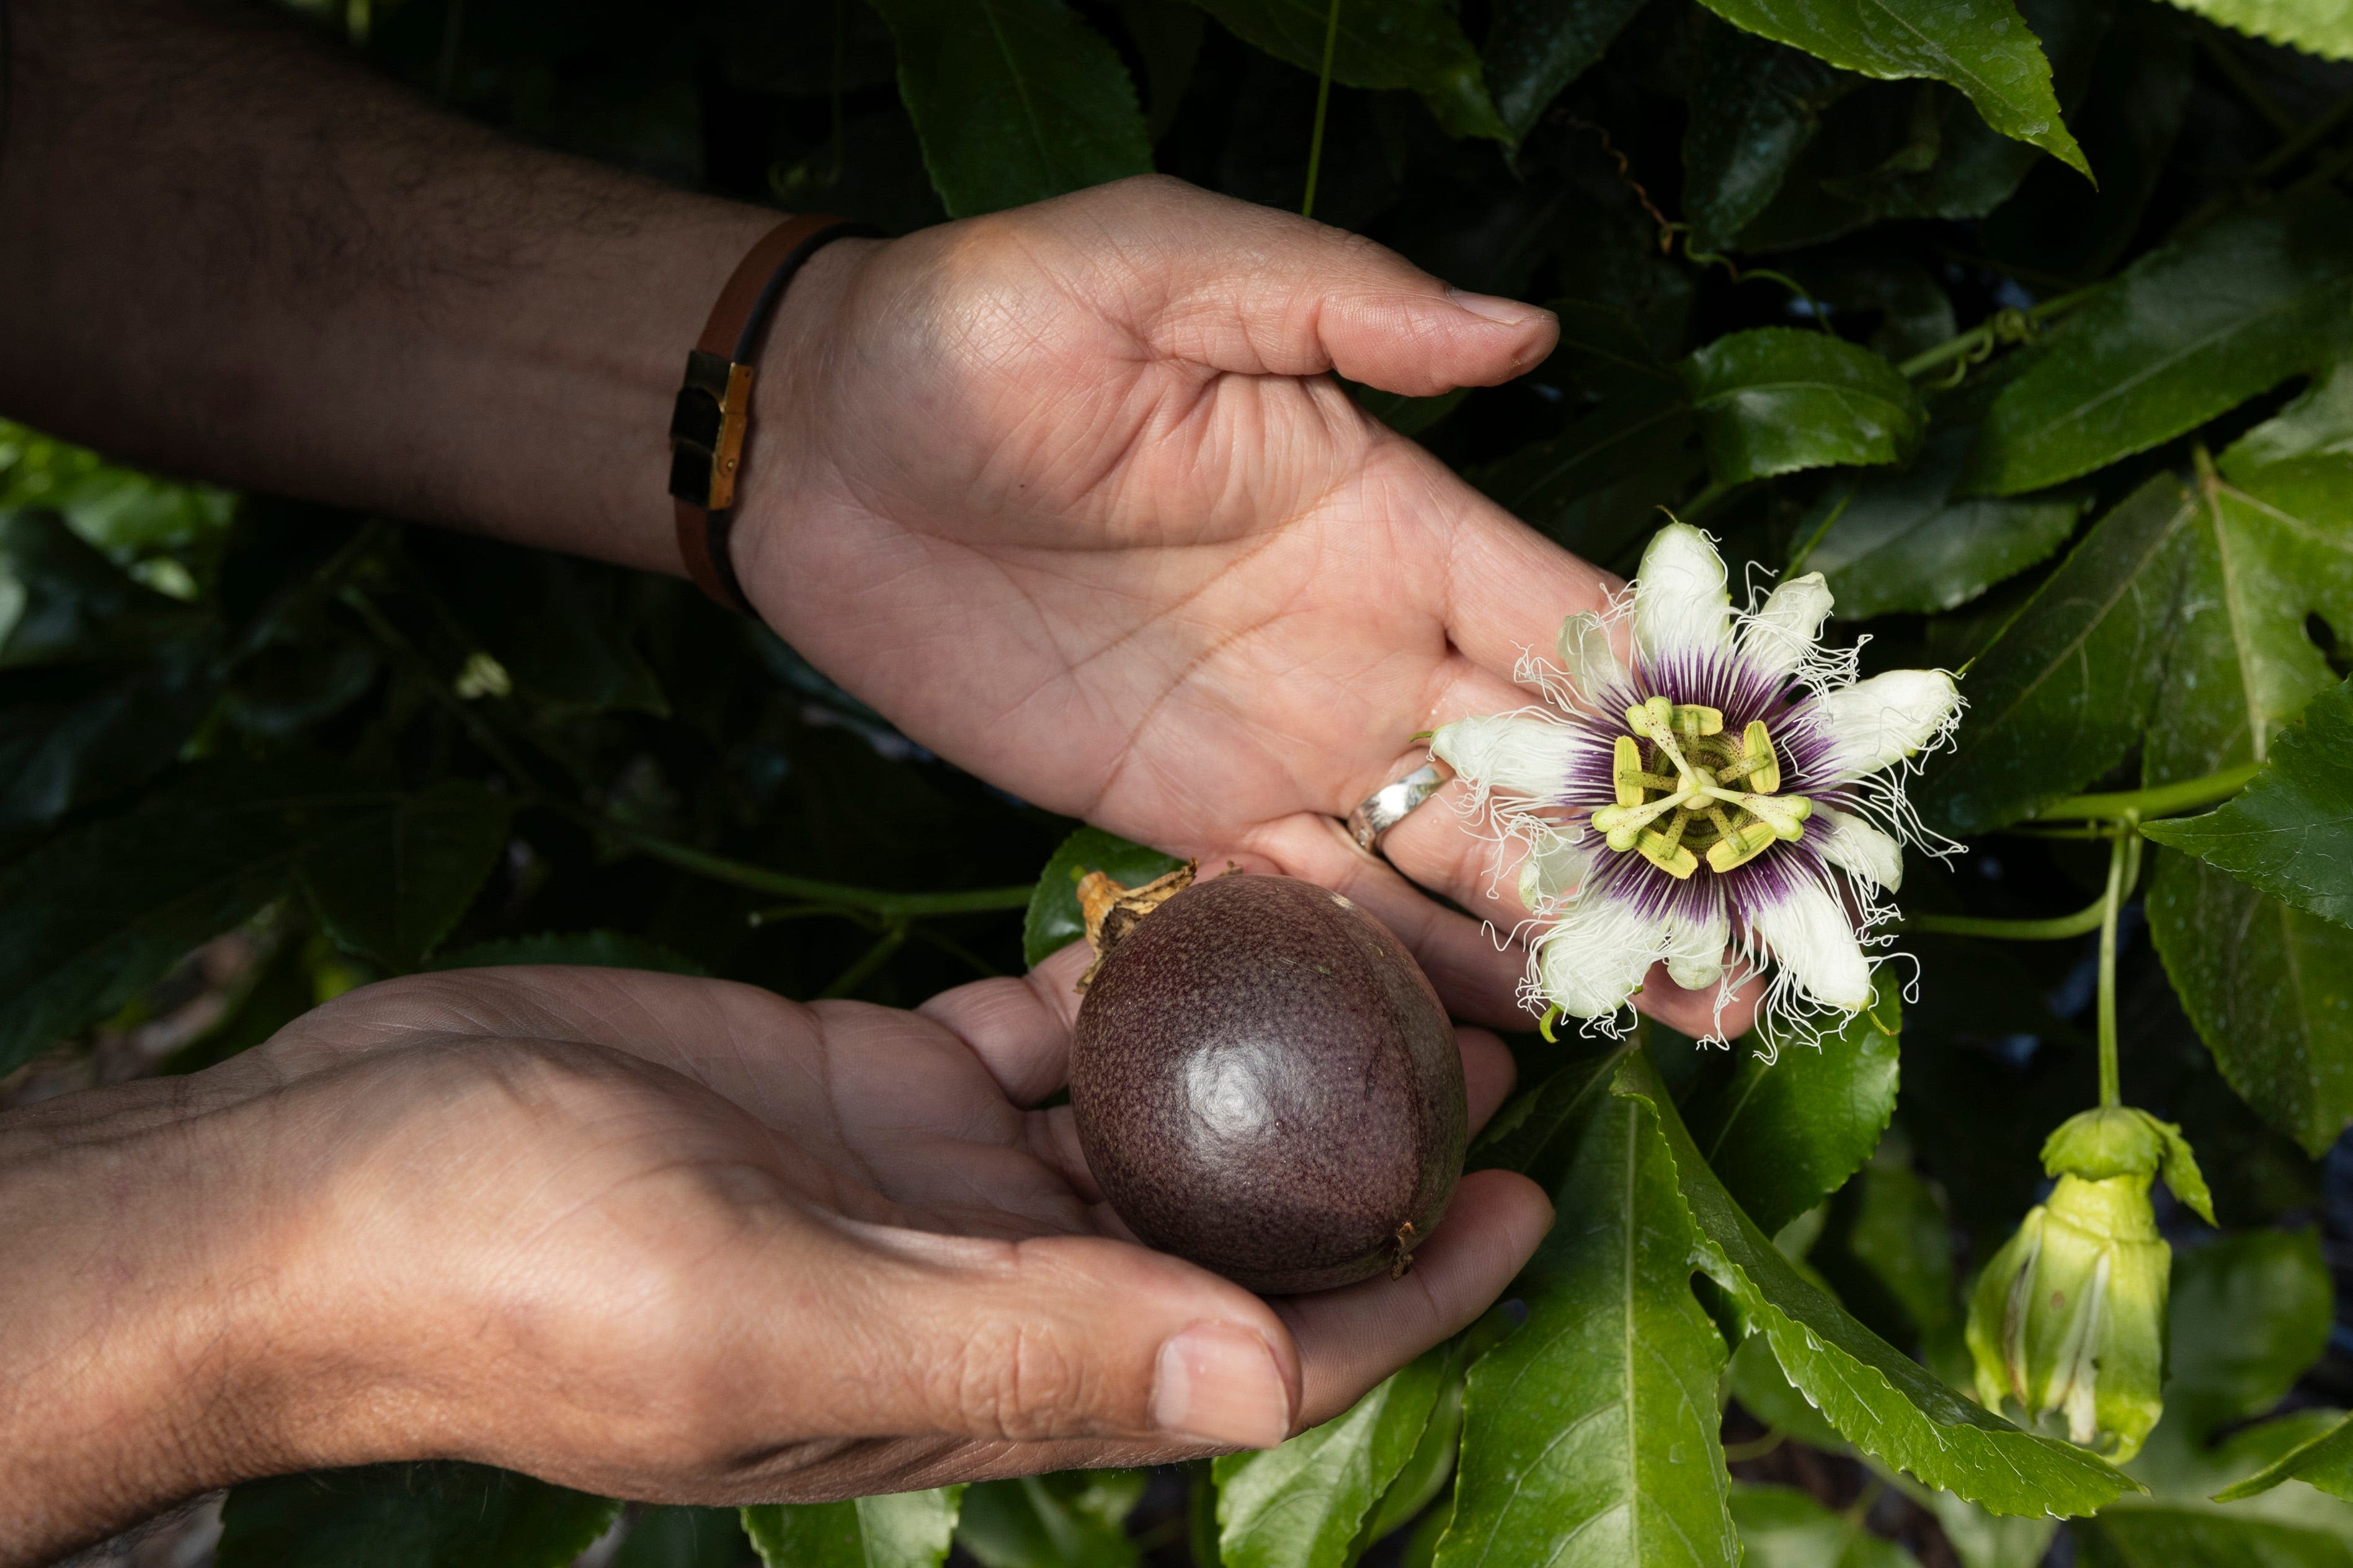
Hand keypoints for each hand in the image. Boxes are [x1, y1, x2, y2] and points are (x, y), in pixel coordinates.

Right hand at [0, 955, 1548, 1561]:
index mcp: (983, 1380)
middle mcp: (986, 1284)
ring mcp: (934, 1178)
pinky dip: (1117, 964)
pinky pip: (1040, 1024)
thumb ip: (1007, 1342)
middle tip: (1475, 1012)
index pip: (1252, 1351)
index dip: (1400, 1292)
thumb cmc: (505, 1278)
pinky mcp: (876, 1078)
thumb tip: (1254, 1374)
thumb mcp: (763, 1314)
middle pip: (1231, 1219)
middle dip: (1360, 1132)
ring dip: (1257, 1028)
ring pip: (1151, 1106)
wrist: (323, 1182)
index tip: (1521, 1191)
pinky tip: (1193, 885)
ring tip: (1369, 919)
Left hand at [748, 176, 1753, 1036]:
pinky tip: (1479, 1040)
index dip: (1674, 711)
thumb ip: (1341, 310)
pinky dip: (1390, 976)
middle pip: (1543, 774)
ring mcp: (1280, 745)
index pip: (1570, 625)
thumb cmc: (980, 328)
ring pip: (1448, 865)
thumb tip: (1528, 328)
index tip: (1773, 802)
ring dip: (1553, 944)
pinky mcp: (1182, 820)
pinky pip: (1309, 911)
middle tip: (1756, 971)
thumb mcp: (1157, 269)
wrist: (817, 449)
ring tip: (1675, 1031)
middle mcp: (1363, 646)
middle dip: (1650, 863)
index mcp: (1389, 517)